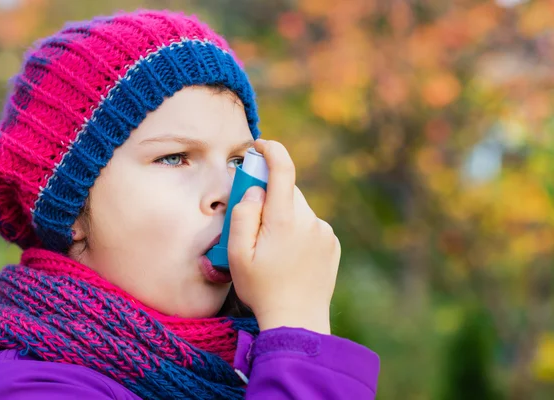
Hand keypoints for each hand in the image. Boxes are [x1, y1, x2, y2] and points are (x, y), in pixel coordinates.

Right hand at [228, 139, 340, 333]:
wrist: (298, 321)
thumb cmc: (262, 289)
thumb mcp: (238, 254)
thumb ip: (243, 214)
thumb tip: (256, 189)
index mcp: (285, 220)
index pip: (283, 170)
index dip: (271, 150)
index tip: (259, 145)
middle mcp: (310, 220)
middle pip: (288, 191)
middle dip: (269, 194)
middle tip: (254, 221)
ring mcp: (324, 231)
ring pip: (299, 208)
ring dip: (284, 215)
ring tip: (272, 247)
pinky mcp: (332, 243)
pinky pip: (311, 224)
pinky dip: (298, 229)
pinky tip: (290, 255)